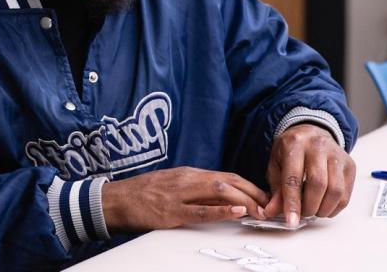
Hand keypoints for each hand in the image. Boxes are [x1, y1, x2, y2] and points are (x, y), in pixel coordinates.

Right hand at [102, 166, 268, 231]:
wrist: (116, 199)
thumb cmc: (145, 193)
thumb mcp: (174, 185)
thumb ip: (196, 189)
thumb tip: (223, 199)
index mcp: (190, 174)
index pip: (227, 176)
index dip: (249, 186)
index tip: (265, 197)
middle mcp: (188, 179)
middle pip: (229, 181)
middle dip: (253, 192)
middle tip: (271, 205)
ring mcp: (180, 194)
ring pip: (219, 191)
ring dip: (244, 200)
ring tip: (261, 210)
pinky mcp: (171, 211)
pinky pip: (200, 210)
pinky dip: (221, 210)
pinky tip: (237, 211)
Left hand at [263, 123, 355, 225]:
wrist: (312, 132)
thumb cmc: (291, 151)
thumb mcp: (276, 165)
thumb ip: (276, 190)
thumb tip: (272, 212)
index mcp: (295, 144)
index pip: (294, 177)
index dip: (292, 203)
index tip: (291, 222)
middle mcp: (318, 146)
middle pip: (318, 184)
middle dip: (309, 207)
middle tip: (302, 213)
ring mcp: (337, 154)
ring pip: (335, 190)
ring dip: (323, 208)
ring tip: (313, 209)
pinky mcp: (349, 165)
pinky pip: (345, 194)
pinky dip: (334, 207)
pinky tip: (324, 205)